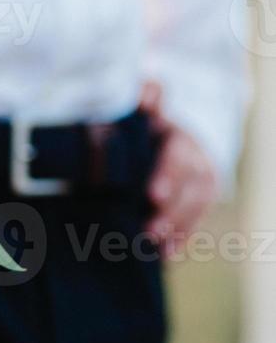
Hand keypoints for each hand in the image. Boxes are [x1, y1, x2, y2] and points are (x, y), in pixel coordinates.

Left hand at [140, 82, 218, 256]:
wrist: (162, 138)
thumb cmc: (143, 127)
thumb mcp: (141, 112)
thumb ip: (145, 103)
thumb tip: (150, 87)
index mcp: (179, 138)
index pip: (177, 156)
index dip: (167, 175)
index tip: (151, 195)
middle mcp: (196, 162)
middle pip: (189, 189)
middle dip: (171, 211)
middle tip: (149, 230)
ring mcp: (200, 185)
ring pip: (194, 209)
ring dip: (176, 230)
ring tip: (155, 247)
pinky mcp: (196, 204)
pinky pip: (192, 224)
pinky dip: (180, 239)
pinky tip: (166, 256)